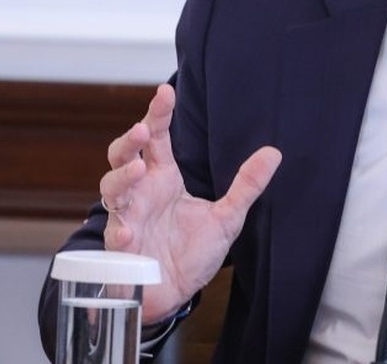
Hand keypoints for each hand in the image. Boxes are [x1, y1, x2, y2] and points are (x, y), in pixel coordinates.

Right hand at [98, 83, 281, 322]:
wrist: (174, 293)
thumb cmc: (192, 253)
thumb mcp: (227, 218)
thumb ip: (247, 185)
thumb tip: (273, 152)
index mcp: (164, 179)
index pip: (157, 139)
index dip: (158, 115)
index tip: (165, 92)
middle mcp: (141, 193)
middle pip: (124, 156)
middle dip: (129, 142)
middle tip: (143, 130)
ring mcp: (127, 218)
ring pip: (112, 189)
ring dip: (121, 178)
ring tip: (137, 170)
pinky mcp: (120, 249)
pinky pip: (114, 236)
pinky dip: (119, 234)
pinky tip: (128, 233)